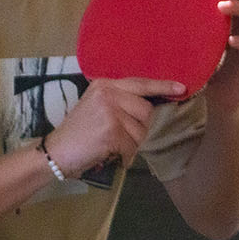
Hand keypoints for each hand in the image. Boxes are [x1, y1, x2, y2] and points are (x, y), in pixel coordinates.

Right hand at [49, 74, 182, 174]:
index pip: (140, 83)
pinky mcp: (111, 131)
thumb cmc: (78, 132)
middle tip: (120, 137)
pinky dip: (125, 156)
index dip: (162, 87)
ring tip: (111, 145)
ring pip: (141, 131)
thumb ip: (119, 101)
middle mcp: (108, 93)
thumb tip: (150, 106)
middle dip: (139, 128)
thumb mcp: (96, 106)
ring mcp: (109, 111)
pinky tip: (111, 155)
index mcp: (104, 84)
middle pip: (146, 110)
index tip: (181, 88)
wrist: (57, 151)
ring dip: (131, 144)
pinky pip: (132, 147)